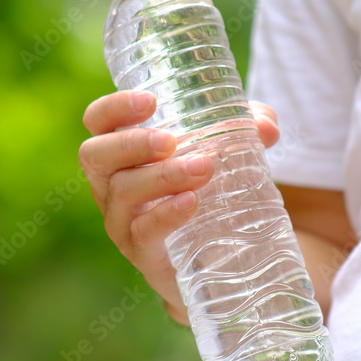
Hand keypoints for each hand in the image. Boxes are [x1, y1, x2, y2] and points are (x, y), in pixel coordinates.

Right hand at [79, 91, 279, 323]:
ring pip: (122, 192)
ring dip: (161, 176)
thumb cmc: (211, 192)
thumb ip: (245, 131)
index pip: (98, 122)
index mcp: (122, 153)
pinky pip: (143, 232)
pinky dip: (166, 214)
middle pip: (95, 155)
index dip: (114, 107)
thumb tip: (265, 126)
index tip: (151, 101)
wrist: (220, 259)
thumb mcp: (228, 153)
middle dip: (130, 143)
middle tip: (170, 141)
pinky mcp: (142, 254)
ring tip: (201, 168)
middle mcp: (111, 185)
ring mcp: (123, 221)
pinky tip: (191, 202)